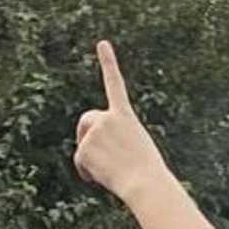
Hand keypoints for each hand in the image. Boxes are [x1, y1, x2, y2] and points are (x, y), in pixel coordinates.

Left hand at [74, 41, 166, 202]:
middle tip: (94, 154)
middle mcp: (107, 119)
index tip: (103, 44)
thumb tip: (100, 154)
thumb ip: (117, 141)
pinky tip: (99, 179)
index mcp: (125, 116)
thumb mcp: (137, 148)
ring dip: (90, 160)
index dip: (109, 63)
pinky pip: (80, 162)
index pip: (115, 84)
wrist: (145, 184)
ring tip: (110, 172)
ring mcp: (93, 133)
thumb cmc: (148, 172)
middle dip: (85, 134)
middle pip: (86, 121)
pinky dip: (87, 173)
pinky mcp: (83, 149)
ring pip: (83, 145)